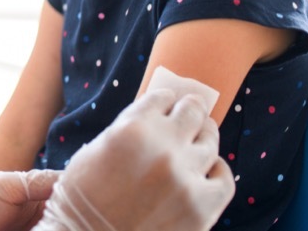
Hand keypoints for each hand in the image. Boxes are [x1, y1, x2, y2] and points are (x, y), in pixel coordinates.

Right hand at [34, 90, 233, 230]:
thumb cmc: (84, 197)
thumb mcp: (96, 149)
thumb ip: (129, 127)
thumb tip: (158, 113)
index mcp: (132, 129)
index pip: (163, 98)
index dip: (165, 100)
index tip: (168, 103)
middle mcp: (163, 149)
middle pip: (193, 112)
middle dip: (190, 109)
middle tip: (191, 109)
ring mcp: (185, 179)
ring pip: (210, 143)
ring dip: (202, 138)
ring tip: (198, 140)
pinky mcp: (201, 208)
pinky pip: (224, 179)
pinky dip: (217, 171)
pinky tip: (206, 170)